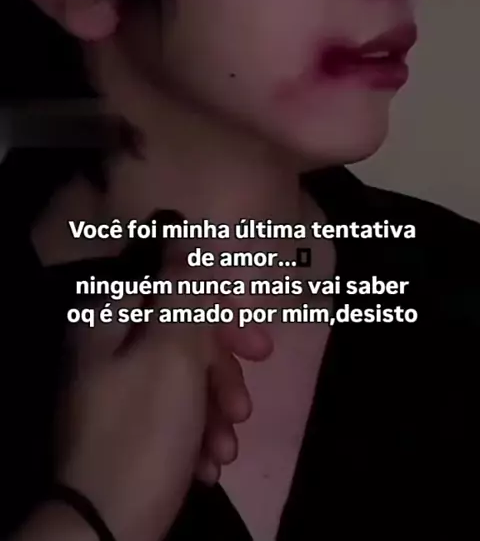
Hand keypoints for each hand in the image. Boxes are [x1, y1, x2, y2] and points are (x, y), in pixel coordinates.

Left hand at [56, 289, 270, 540]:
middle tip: (247, 403)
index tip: (260, 337)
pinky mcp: (129, 436)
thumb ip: (183, 293)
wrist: (106, 532)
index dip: (220, 309)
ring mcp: (118, 397)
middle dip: (223, 372)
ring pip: (185, 383)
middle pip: (182, 339)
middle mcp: (109, 353)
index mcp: (111, 323)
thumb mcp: (172, 354)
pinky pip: (173, 419)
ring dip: (216, 412)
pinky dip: (198, 437)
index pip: (173, 290)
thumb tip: (181, 237)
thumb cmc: (145, 430)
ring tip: (228, 445)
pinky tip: (211, 465)